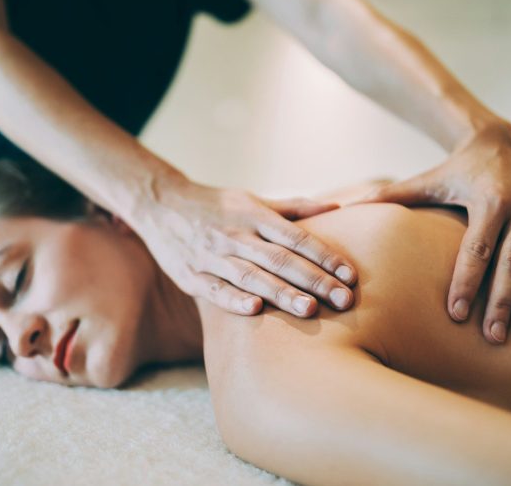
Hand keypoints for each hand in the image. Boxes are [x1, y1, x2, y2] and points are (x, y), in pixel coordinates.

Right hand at [136, 177, 357, 316]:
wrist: (160, 204)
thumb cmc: (216, 206)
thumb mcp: (252, 200)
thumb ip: (293, 209)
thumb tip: (335, 209)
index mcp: (254, 216)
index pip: (297, 237)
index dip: (325, 256)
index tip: (350, 275)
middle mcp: (236, 234)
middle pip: (280, 259)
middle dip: (314, 280)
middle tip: (343, 300)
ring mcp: (212, 255)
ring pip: (251, 275)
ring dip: (281, 293)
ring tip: (309, 310)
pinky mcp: (190, 274)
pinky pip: (214, 289)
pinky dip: (233, 299)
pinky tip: (254, 310)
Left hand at [356, 122, 510, 343]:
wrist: (501, 142)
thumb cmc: (455, 170)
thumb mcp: (425, 180)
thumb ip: (390, 196)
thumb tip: (345, 206)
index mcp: (487, 201)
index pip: (475, 250)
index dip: (465, 282)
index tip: (455, 314)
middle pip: (509, 261)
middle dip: (500, 300)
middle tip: (492, 336)